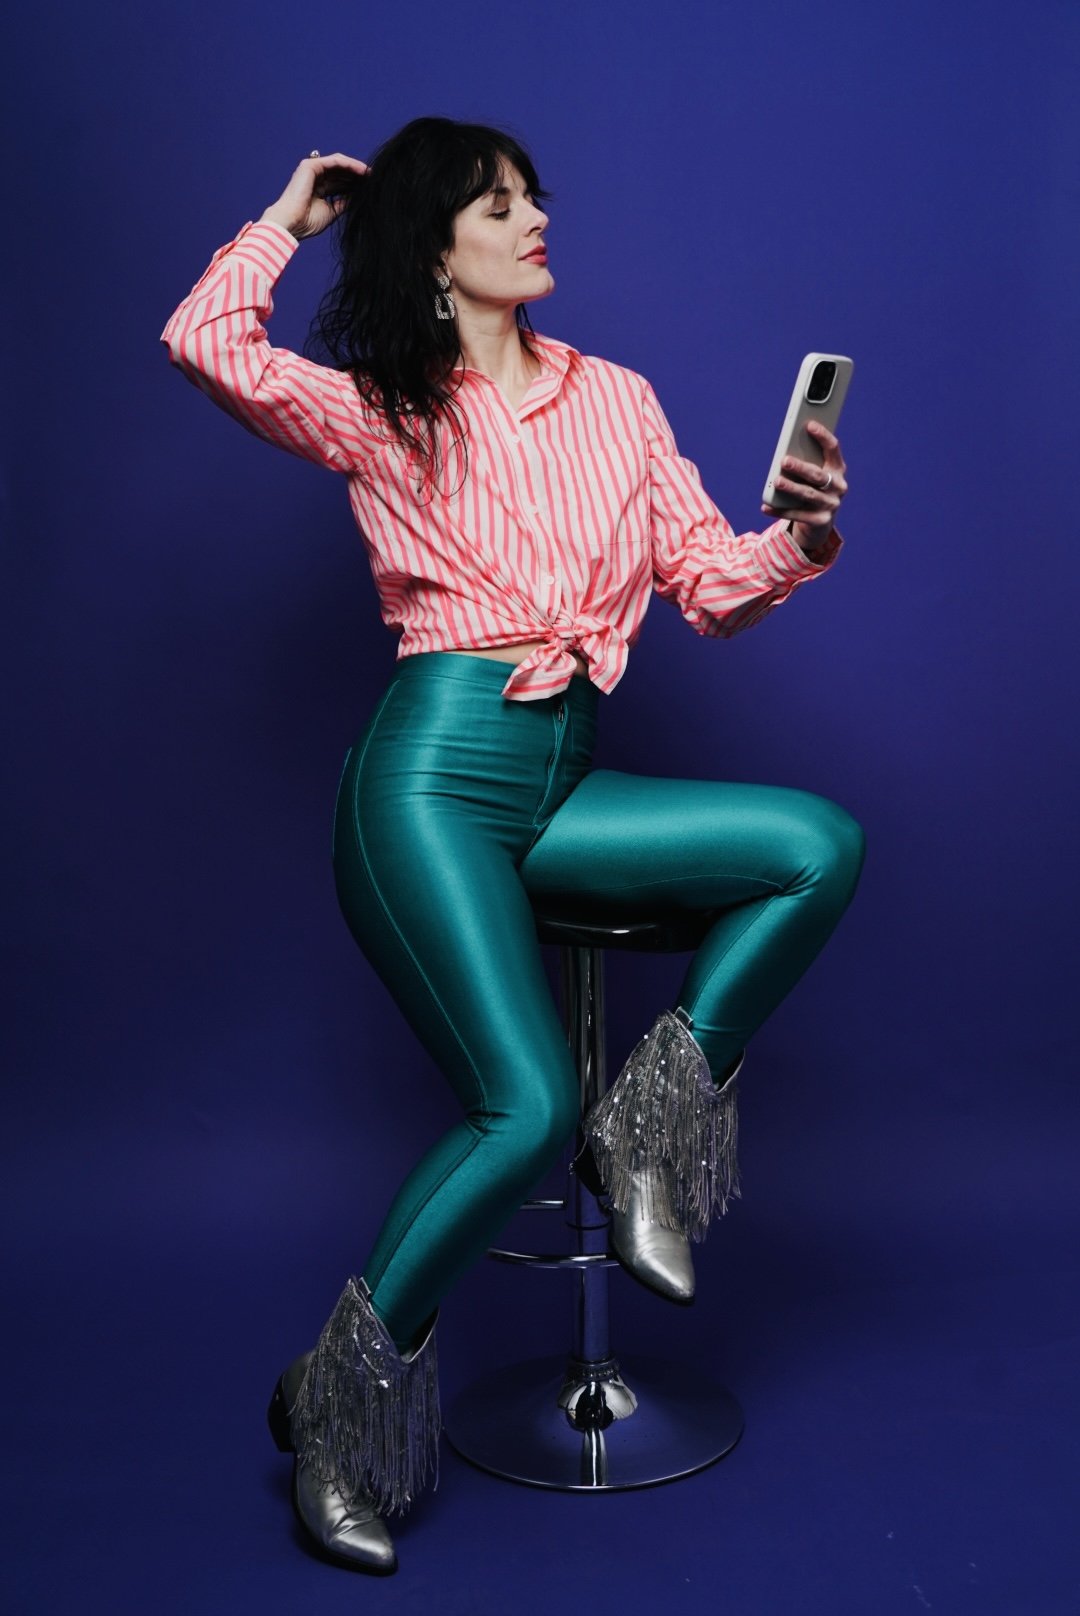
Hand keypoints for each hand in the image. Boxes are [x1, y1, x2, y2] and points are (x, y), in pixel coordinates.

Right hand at [259, 152, 369, 240]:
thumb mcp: (332, 211)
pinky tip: (362, 170)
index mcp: (318, 189)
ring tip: (371, 174)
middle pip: (341, 172)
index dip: (355, 184)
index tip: (371, 187)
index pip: (340, 183)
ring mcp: (312, 170)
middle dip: (358, 175)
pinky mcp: (311, 165)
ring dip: (356, 168)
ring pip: (339, 164)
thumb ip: (344, 202)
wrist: (292, 224)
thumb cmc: (307, 222)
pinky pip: (335, 161)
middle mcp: (315, 177)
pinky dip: (350, 164)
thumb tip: (358, 197)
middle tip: (375, 179)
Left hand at [761, 420, 848, 551]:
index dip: (823, 436)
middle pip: (818, 475)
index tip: (809, 425)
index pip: (833, 449)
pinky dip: (780, 511)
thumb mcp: (813, 473)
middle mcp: (839, 486)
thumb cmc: (812, 488)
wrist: (820, 523)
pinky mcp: (821, 521)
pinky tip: (766, 506)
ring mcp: (831, 505)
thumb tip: (785, 450)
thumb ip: (806, 461)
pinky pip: (798, 515)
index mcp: (838, 469)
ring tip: (776, 481)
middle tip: (784, 460)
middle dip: (801, 467)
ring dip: (791, 487)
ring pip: (809, 495)